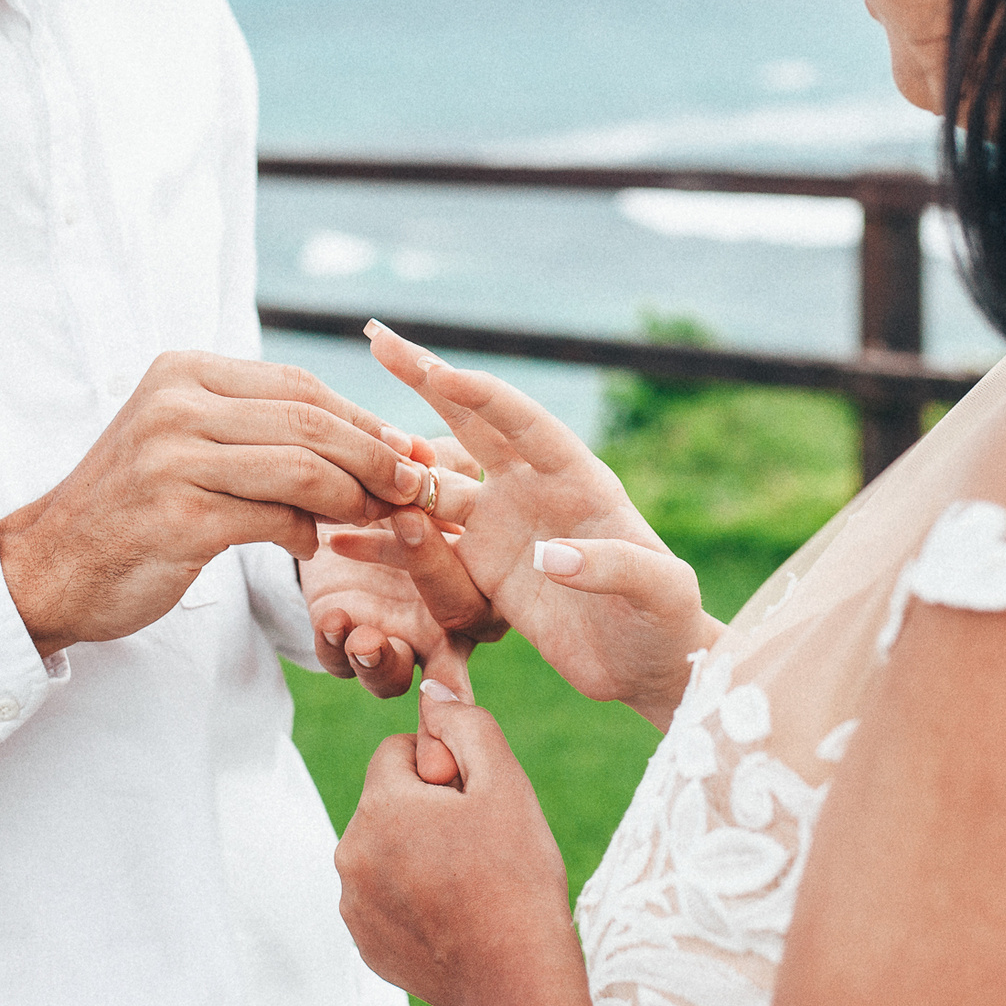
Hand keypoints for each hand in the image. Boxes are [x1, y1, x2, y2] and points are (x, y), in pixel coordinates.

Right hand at [0, 352, 413, 654]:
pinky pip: (273, 517)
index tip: (410, 448)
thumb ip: (256, 429)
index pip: (298, 385)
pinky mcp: (177, 516)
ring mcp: (172, 458)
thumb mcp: (184, 441)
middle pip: (309, 420)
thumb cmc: (132, 507)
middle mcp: (176, 403)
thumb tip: (369, 437)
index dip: (363, 418)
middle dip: (376, 455)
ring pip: (301, 466)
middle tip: (416, 486)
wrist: (47, 567)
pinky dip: (305, 533)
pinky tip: (309, 546)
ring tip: (375, 518)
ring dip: (353, 497)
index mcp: (183, 372)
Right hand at [332, 321, 719, 727]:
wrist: (648, 667)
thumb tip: (552, 555)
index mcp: (579, 479)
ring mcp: (504, 526)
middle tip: (380, 338)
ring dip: (393, 466)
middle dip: (427, 380)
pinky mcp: (483, 567)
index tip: (440, 372)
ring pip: (436, 485)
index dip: (484, 397)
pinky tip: (340, 533)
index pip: (525, 424)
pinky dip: (386, 537)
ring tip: (338, 443)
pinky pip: (427, 546)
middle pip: (473, 424)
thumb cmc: (666, 621)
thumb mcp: (657, 591)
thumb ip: (612, 565)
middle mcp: (535, 490)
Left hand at [335, 685, 601, 1005]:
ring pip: (384, 848)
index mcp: (379, 806)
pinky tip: (451, 914)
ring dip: (415, 852)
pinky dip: (410, 897)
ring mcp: (353, 902)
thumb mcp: (504, 782)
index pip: (396, 752)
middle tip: (476, 843)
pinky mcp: (363, 940)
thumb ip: (464, 724)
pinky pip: (382, 896)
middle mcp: (350, 852)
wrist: (516, 978)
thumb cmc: (516, 875)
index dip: (441, 768)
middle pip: (387, 802)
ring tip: (466, 881)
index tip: (472, 801)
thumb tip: (432, 689)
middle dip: (424, 809)